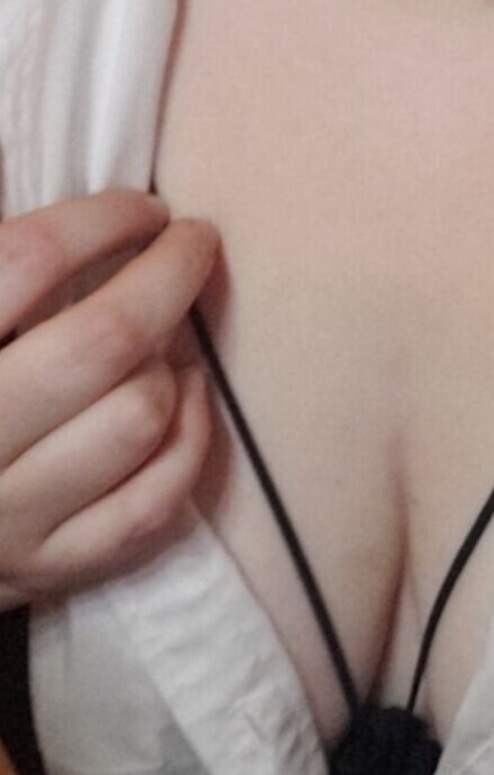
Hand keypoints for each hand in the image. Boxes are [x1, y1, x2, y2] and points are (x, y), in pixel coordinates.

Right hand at [0, 191, 217, 610]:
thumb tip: (103, 215)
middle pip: (106, 337)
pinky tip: (183, 398)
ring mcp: (8, 515)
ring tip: (168, 337)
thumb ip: (8, 275)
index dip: (103, 218)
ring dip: (172, 362)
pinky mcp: (50, 566)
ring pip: (141, 414)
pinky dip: (189, 437)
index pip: (28, 258)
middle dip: (169, 273)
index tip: (143, 208)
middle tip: (193, 242)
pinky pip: (156, 496)